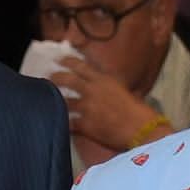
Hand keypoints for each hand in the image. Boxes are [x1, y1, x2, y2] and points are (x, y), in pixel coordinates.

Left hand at [48, 62, 168, 155]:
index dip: (67, 61)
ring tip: (46, 101)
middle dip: (55, 77)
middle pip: (67, 79)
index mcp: (104, 80)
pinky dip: (61, 124)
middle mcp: (93, 91)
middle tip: (47, 77)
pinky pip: (68, 124)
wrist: (142, 130)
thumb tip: (102, 88)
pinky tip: (56, 124)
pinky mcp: (85, 125)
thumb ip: (109, 88)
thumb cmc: (139, 112)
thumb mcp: (124, 91)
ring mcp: (87, 108)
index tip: (59, 59)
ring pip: (63, 101)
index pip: (81, 66)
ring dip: (54, 101)